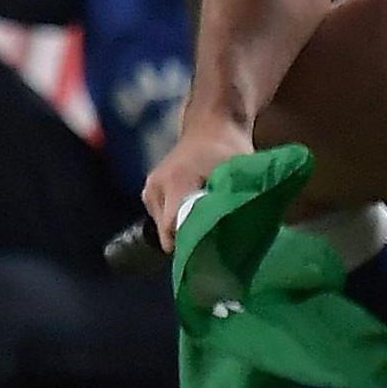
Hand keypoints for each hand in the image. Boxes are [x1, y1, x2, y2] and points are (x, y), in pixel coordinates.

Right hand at [142, 119, 256, 251]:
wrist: (211, 124)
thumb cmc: (228, 149)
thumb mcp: (237, 175)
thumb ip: (232, 204)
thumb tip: (237, 241)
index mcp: (176, 182)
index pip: (173, 227)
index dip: (190, 247)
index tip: (209, 263)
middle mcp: (155, 188)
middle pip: (168, 231)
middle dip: (190, 243)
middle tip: (216, 251)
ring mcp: (149, 190)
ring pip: (164, 227)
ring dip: (184, 232)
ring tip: (208, 232)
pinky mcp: (150, 192)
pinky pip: (162, 218)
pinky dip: (178, 223)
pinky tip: (195, 218)